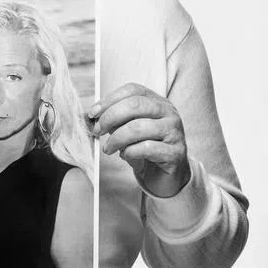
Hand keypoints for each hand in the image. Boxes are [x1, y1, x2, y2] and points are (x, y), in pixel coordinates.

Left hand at [87, 82, 190, 197]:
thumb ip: (116, 121)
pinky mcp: (175, 152)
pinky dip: (130, 152)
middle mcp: (169, 113)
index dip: (109, 99)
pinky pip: (146, 148)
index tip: (93, 113)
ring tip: (109, 148)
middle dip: (110, 117)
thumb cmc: (145, 151)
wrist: (167, 177)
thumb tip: (94, 116)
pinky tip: (125, 156)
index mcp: (158, 102)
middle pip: (135, 104)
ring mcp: (174, 132)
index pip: (132, 90)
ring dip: (116, 139)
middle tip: (98, 131)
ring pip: (138, 127)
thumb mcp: (129, 131)